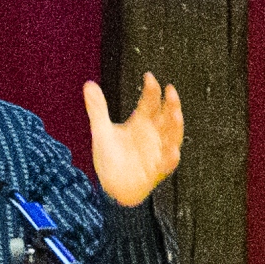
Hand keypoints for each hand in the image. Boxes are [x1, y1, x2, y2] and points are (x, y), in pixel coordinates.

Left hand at [85, 72, 183, 205]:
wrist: (111, 187)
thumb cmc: (111, 158)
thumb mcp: (101, 131)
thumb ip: (98, 108)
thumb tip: (88, 84)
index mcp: (142, 122)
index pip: (150, 102)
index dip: (152, 89)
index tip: (149, 77)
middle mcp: (154, 134)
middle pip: (167, 116)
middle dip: (171, 104)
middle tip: (170, 91)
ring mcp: (158, 151)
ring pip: (172, 136)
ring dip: (176, 126)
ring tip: (176, 114)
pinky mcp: (157, 170)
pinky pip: (167, 163)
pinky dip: (171, 157)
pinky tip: (173, 152)